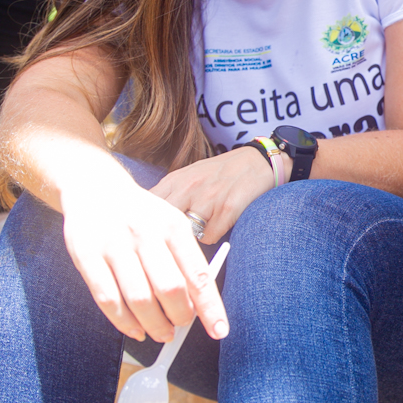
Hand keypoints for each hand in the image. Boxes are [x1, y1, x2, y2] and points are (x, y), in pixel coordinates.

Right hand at [59, 180, 231, 343]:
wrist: (94, 188)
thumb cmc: (141, 216)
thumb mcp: (170, 224)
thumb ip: (186, 260)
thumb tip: (200, 306)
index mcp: (172, 226)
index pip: (198, 273)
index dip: (210, 307)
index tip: (220, 330)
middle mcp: (145, 233)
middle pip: (169, 289)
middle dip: (179, 317)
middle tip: (180, 326)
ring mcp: (114, 244)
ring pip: (139, 299)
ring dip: (154, 325)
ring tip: (161, 332)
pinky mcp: (87, 256)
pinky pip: (108, 300)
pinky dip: (124, 323)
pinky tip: (135, 330)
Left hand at [149, 146, 275, 246]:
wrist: (258, 161)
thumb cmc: (220, 173)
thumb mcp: (188, 177)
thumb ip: (168, 195)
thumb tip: (146, 220)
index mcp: (175, 180)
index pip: (146, 207)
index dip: (144, 224)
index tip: (147, 234)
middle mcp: (188, 187)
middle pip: (161, 224)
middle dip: (164, 236)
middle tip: (171, 241)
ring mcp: (208, 198)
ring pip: (185, 234)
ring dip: (190, 237)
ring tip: (200, 229)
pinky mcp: (227, 209)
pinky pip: (208, 237)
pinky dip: (211, 236)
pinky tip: (218, 225)